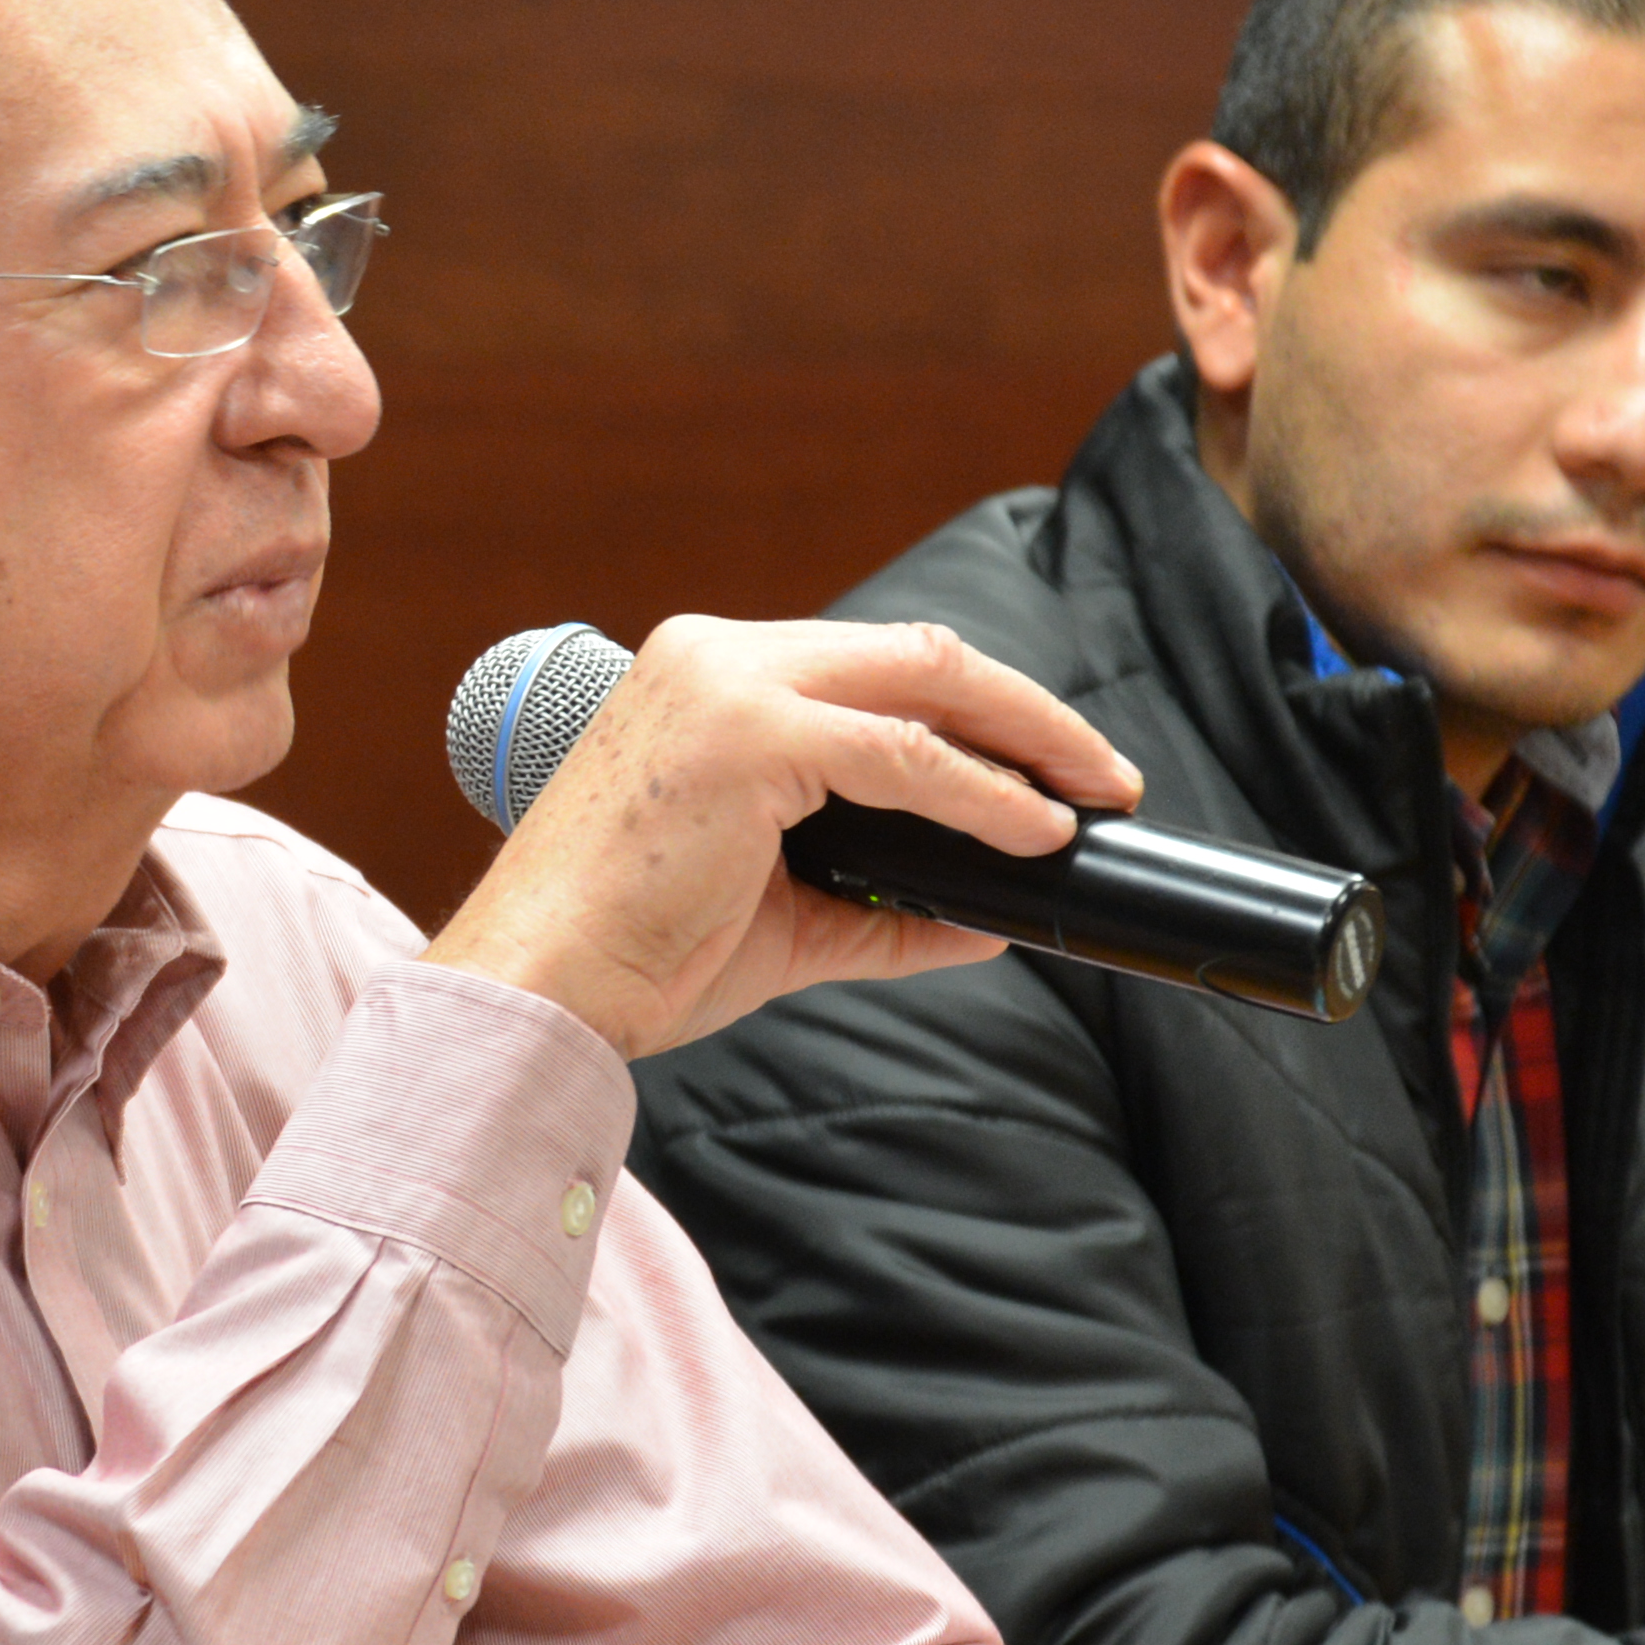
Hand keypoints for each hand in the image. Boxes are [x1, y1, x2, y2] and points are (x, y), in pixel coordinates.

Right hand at [422, 616, 1137, 1060]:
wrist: (538, 991)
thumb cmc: (632, 954)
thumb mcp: (787, 918)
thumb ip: (888, 906)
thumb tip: (991, 912)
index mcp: (709, 678)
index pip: (878, 668)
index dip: (982, 715)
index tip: (1054, 771)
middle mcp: (714, 656)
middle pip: (918, 654)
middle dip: (1029, 715)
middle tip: (1106, 776)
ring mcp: (724, 684)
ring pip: (924, 681)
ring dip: (1028, 740)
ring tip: (1092, 794)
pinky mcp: (742, 735)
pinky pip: (901, 755)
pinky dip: (983, 793)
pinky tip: (1033, 831)